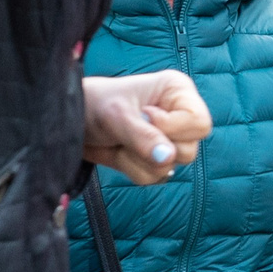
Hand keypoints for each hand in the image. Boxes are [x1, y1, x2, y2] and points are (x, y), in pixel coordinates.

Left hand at [84, 69, 211, 184]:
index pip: (199, 123)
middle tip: (130, 131)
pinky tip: (121, 153)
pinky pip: (157, 178)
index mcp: (179, 93)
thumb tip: (167, 159)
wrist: (72, 120)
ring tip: (121, 141)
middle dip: (154, 147)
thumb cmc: (96, 104)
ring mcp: (170, 140)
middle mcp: (179, 116)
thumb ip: (143, 137)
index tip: (145, 116)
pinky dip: (134, 170)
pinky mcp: (157, 160)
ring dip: (140, 160)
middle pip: (190, 149)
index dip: (173, 128)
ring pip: (172, 167)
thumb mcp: (118, 115)